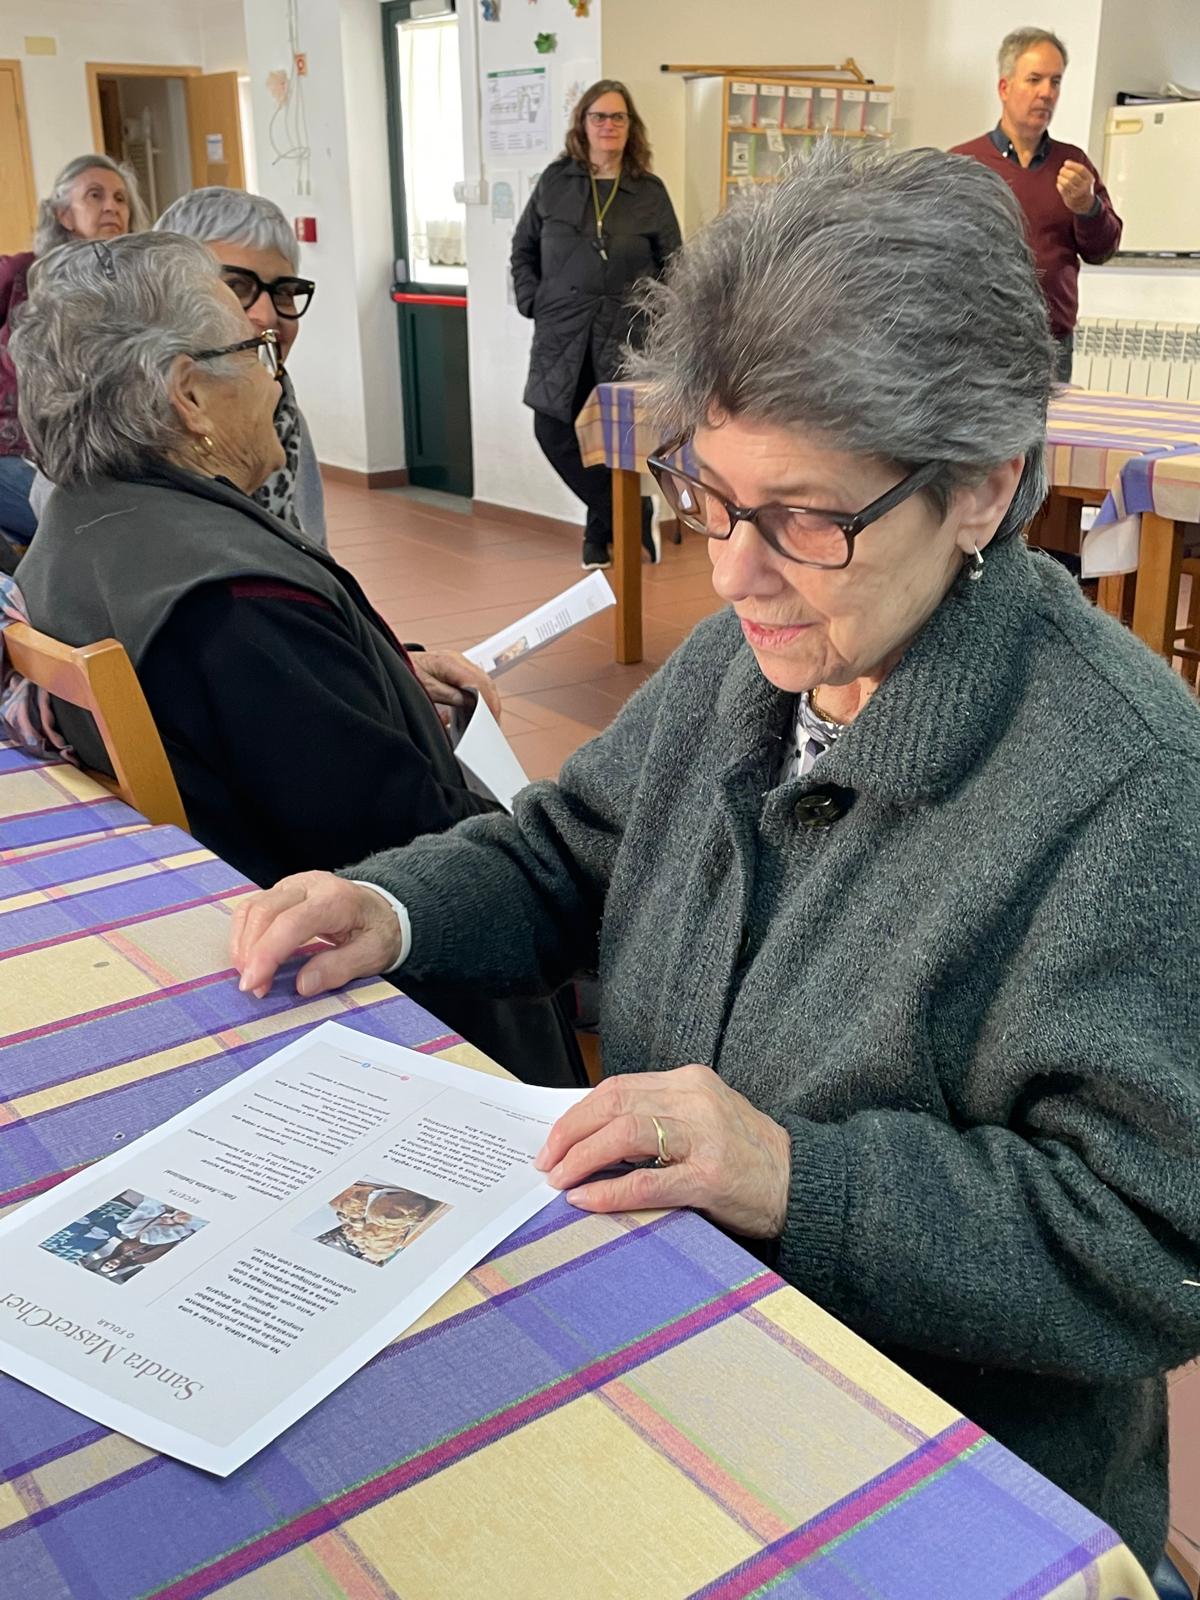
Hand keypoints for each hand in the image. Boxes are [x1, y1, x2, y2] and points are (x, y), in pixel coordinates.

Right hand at [229, 872, 402, 998]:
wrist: (381, 907)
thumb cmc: (377, 930)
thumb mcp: (373, 954)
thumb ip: (339, 968)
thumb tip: (303, 985)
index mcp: (335, 899)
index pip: (291, 923)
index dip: (267, 954)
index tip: (254, 984)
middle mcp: (309, 885)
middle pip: (265, 912)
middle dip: (251, 953)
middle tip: (254, 988)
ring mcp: (292, 885)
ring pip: (252, 908)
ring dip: (242, 944)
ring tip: (249, 975)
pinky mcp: (281, 891)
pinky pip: (251, 908)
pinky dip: (243, 934)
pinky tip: (247, 958)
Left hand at [411, 650, 500, 726]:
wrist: (388, 665)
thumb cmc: (402, 672)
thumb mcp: (421, 687)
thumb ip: (446, 694)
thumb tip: (468, 701)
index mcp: (449, 662)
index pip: (478, 681)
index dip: (488, 701)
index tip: (491, 718)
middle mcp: (457, 661)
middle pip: (484, 681)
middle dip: (492, 703)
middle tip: (493, 725)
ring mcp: (458, 666)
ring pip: (482, 683)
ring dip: (487, 701)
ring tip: (488, 721)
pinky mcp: (455, 673)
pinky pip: (474, 685)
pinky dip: (479, 699)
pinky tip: (478, 712)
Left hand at [534, 1064, 791, 1237]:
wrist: (801, 1183)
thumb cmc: (748, 1155)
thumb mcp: (703, 1118)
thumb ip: (657, 1117)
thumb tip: (594, 1137)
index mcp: (689, 1081)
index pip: (618, 1088)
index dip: (579, 1113)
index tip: (555, 1137)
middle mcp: (694, 1101)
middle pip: (613, 1105)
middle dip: (570, 1133)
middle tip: (546, 1160)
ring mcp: (703, 1138)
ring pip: (624, 1135)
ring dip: (582, 1158)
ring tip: (559, 1179)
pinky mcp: (709, 1177)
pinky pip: (646, 1181)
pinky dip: (609, 1191)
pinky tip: (586, 1200)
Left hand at [1056, 160, 1095, 214]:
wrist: (1086, 204)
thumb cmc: (1084, 188)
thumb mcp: (1087, 178)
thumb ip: (1079, 171)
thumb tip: (1067, 162)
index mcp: (1089, 179)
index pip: (1081, 169)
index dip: (1072, 165)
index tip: (1066, 163)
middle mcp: (1084, 187)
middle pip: (1073, 176)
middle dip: (1065, 171)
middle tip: (1061, 170)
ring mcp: (1077, 194)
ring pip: (1066, 183)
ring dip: (1061, 178)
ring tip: (1059, 176)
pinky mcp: (1070, 199)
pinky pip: (1062, 190)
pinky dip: (1059, 185)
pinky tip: (1059, 183)